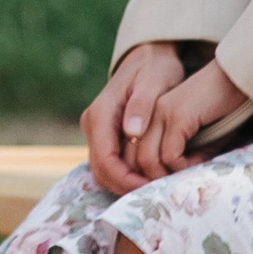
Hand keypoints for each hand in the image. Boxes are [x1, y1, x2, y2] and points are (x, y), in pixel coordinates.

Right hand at [82, 42, 187, 195]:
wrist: (149, 57)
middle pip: (102, 171)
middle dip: (128, 188)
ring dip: (128, 185)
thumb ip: (142, 105)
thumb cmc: (154, 68)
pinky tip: (153, 178)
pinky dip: (129, 176)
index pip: (105, 160)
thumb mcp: (154, 81)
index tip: (153, 189)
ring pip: (106, 172)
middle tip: (159, 195)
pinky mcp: (106, 136)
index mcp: (100, 113)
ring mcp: (97, 132)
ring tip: (158, 189)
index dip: (127, 180)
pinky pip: (113, 165)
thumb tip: (131, 131)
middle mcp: (93, 124)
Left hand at [130, 59, 249, 181]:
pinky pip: (170, 154)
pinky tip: (200, 160)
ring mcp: (159, 114)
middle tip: (176, 190)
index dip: (138, 180)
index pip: (124, 156)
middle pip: (131, 162)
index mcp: (141, 120)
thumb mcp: (189, 137)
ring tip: (192, 173)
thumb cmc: (214, 110)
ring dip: (169, 177)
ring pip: (147, 161)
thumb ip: (174, 155)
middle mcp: (144, 116)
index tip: (162, 190)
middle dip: (151, 184)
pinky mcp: (177, 115)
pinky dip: (184, 166)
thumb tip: (167, 185)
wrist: (232, 77)